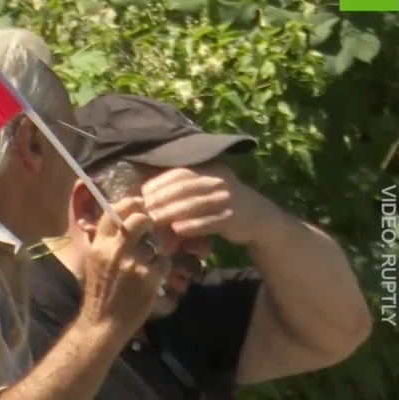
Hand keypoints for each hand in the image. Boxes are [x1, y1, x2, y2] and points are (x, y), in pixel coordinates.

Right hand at [77, 197, 171, 340]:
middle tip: (149, 232)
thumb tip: (126, 221)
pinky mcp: (148, 277)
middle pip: (140, 219)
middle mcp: (115, 250)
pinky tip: (152, 279)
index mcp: (99, 245)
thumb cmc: (100, 292)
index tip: (139, 206)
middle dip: (149, 222)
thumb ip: (108, 242)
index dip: (129, 205)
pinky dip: (161, 269)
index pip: (113, 212)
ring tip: (147, 265)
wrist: (103, 322)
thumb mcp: (96, 262)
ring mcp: (133, 263)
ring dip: (155, 251)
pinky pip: (163, 262)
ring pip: (155, 243)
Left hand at [140, 165, 275, 244]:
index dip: (158, 183)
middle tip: (142, 210)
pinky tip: (178, 230)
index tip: (140, 194)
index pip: (179, 173)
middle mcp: (218, 180)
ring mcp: (227, 198)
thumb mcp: (203, 191)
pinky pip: (210, 221)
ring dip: (171, 212)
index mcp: (208, 170)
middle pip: (184, 187)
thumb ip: (179, 190)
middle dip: (160, 198)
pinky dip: (193, 225)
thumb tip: (141, 192)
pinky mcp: (233, 217)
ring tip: (153, 220)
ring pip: (194, 203)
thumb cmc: (220, 205)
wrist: (258, 217)